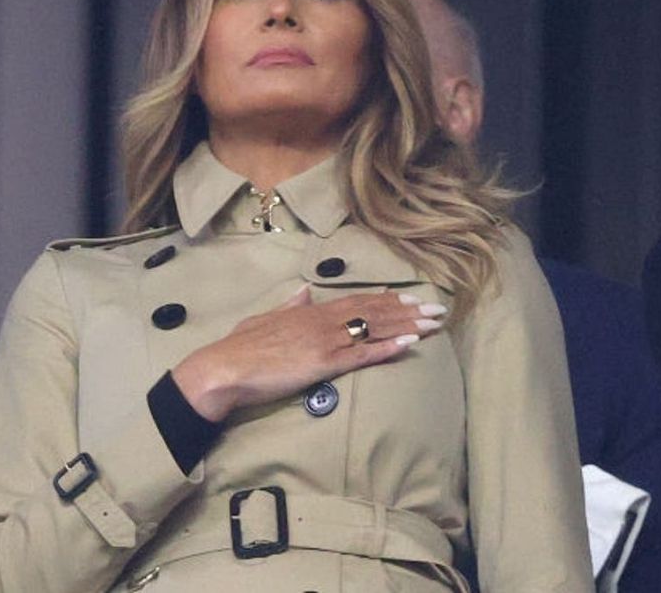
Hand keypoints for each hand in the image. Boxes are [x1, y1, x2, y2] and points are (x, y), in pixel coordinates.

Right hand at [171, 288, 448, 421]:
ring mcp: (325, 340)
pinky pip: (363, 354)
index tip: (410, 297)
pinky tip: (410, 344)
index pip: (356, 301)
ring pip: (375, 329)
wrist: (222, 369)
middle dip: (408, 310)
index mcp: (310, 311)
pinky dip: (388, 348)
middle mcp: (323, 320)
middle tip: (438, 309)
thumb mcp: (264, 318)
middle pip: (374, 311)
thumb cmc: (238, 349)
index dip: (386, 299)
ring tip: (434, 323)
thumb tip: (303, 292)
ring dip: (408, 325)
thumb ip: (287, 306)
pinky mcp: (324, 363)